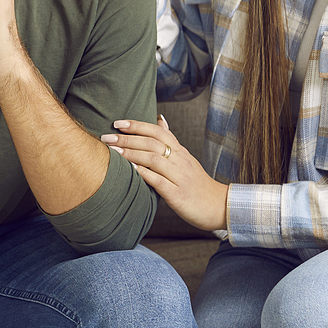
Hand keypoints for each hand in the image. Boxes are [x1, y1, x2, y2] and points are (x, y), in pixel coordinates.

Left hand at [101, 116, 227, 231]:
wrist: (220, 207)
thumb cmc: (198, 184)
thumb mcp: (186, 159)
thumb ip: (171, 141)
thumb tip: (159, 119)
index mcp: (181, 152)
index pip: (158, 132)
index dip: (137, 125)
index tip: (118, 123)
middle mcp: (181, 161)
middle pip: (152, 143)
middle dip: (127, 139)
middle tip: (106, 137)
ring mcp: (180, 177)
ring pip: (154, 159)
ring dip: (131, 154)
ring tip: (113, 151)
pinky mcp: (178, 195)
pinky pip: (159, 181)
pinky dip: (144, 174)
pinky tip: (130, 170)